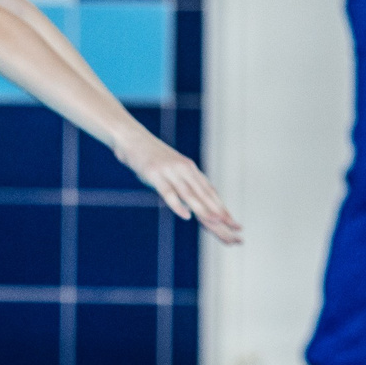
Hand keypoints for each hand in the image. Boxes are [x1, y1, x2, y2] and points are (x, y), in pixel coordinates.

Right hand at [118, 129, 241, 244]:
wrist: (131, 138)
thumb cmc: (149, 156)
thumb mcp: (168, 170)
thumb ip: (179, 184)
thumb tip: (187, 201)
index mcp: (190, 170)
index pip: (210, 192)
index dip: (222, 208)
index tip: (234, 223)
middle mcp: (184, 170)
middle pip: (205, 195)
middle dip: (220, 212)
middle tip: (235, 227)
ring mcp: (170, 172)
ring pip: (190, 194)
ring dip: (204, 209)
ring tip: (216, 222)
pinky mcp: (155, 175)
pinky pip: (168, 192)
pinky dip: (178, 205)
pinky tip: (186, 216)